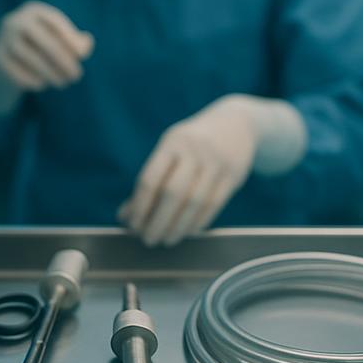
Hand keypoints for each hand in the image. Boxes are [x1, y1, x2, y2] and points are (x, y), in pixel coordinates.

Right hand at [0, 1, 94, 89]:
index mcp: (33, 10)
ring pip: (35, 61)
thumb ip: (77, 42)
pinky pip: (22, 74)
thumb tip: (85, 46)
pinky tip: (42, 84)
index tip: (82, 56)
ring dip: (53, 74)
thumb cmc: (39, 48)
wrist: (2, 62)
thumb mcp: (58, 40)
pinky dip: (36, 81)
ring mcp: (4, 39)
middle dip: (65, 62)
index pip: (56, 22)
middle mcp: (15, 21)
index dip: (71, 39)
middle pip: (47, 43)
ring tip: (63, 83)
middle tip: (76, 76)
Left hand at [119, 96, 257, 247]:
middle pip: (173, 193)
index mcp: (172, 143)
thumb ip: (150, 180)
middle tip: (148, 240)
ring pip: (195, 202)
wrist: (236, 122)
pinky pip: (214, 204)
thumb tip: (126, 215)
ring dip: (178, 226)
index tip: (132, 225)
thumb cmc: (192, 143)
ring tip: (167, 240)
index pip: (150, 178)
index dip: (139, 206)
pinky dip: (199, 222)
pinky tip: (188, 232)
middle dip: (158, 221)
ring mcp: (216, 162)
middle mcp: (194, 151)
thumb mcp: (170, 150)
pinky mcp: (234, 174)